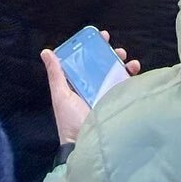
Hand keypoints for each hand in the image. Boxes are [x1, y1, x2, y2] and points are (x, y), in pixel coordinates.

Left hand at [41, 32, 141, 146]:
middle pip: (105, 66)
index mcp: (79, 84)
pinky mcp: (118, 103)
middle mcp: (94, 87)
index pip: (87, 61)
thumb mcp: (61, 96)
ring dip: (125, 64)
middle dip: (112, 55)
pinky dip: (132, 78)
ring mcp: (108, 96)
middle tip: (118, 50)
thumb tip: (46, 52)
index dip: (95, 48)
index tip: (102, 36)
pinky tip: (134, 72)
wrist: (86, 145)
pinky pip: (127, 87)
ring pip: (118, 74)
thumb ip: (56, 74)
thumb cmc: (70, 121)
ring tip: (129, 61)